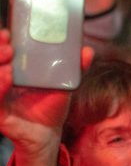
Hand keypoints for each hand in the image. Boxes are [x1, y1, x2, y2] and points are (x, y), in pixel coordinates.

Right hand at [0, 30, 93, 165]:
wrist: (48, 132)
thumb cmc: (51, 105)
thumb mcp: (64, 83)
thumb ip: (75, 68)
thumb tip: (88, 50)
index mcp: (14, 69)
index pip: (3, 51)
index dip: (2, 41)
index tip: (9, 33)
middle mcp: (2, 79)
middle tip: (9, 47)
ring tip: (9, 62)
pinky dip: (0, 86)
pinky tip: (8, 77)